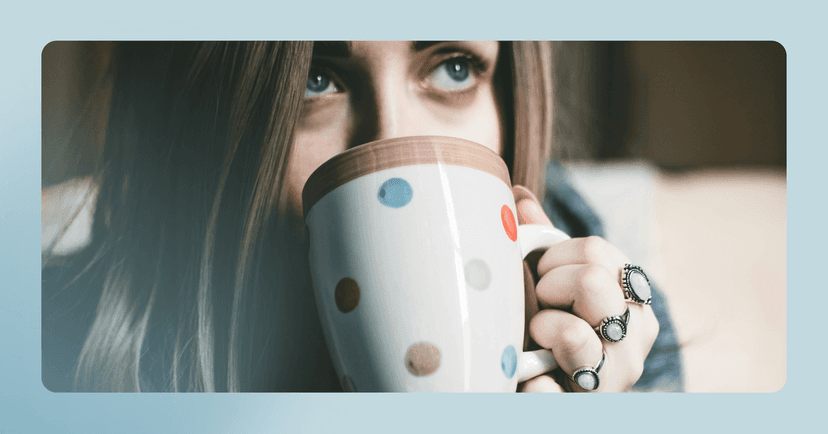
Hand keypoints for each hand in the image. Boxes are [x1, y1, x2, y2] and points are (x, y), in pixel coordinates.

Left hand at [512, 186, 658, 391]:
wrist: (563, 394)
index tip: (544, 277)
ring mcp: (617, 377)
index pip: (593, 250)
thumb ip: (545, 246)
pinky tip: (533, 379)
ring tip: (538, 339)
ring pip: (570, 332)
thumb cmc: (559, 334)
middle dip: (548, 288)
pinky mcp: (589, 406)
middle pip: (589, 280)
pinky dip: (532, 385)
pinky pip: (546, 389)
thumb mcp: (557, 287)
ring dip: (541, 330)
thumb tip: (519, 198)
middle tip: (540, 306)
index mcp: (634, 297)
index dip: (553, 259)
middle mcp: (637, 336)